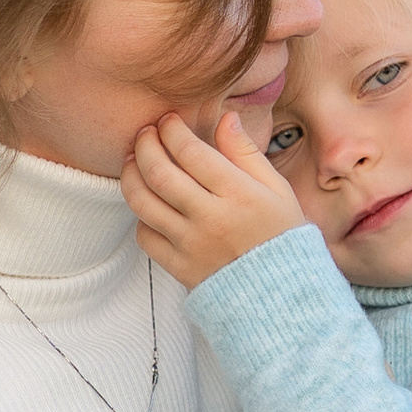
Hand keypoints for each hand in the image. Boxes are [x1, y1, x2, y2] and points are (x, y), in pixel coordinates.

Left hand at [123, 109, 304, 288]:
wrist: (280, 294)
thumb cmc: (280, 234)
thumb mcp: (276, 188)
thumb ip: (246, 152)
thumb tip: (225, 118)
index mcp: (238, 194)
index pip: (191, 151)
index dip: (172, 130)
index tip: (168, 120)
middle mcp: (211, 218)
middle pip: (160, 173)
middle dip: (145, 145)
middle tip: (145, 133)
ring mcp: (191, 245)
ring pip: (143, 203)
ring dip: (131, 175)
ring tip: (133, 160)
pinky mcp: (179, 267)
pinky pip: (146, 236)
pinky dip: (141, 216)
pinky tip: (149, 203)